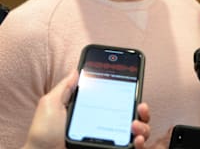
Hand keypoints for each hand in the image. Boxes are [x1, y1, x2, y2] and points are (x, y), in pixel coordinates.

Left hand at [23, 71, 150, 148]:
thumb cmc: (44, 134)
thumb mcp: (52, 104)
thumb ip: (65, 87)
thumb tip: (76, 69)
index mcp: (96, 109)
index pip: (119, 99)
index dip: (130, 91)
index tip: (134, 83)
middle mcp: (107, 123)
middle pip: (135, 114)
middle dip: (144, 110)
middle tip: (140, 105)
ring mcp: (111, 137)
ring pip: (140, 130)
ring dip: (144, 125)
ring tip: (134, 124)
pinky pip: (134, 147)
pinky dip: (141, 143)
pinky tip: (136, 140)